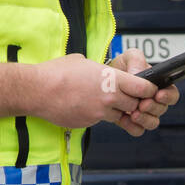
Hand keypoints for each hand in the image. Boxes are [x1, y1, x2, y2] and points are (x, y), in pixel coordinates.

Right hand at [30, 53, 160, 135]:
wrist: (37, 90)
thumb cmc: (57, 72)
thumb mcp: (83, 62)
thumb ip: (101, 70)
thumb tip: (107, 73)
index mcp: (111, 78)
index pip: (144, 87)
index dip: (148, 89)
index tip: (147, 88)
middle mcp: (109, 97)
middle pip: (136, 104)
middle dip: (134, 102)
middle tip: (127, 96)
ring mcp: (100, 112)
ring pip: (121, 115)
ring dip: (117, 109)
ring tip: (104, 99)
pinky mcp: (90, 122)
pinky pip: (103, 120)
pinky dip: (101, 114)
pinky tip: (88, 105)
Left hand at [107, 48, 180, 133]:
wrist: (104, 82)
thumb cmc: (122, 68)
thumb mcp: (129, 57)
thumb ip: (136, 60)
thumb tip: (137, 74)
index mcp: (159, 86)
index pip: (172, 94)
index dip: (168, 96)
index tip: (158, 95)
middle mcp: (155, 102)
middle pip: (162, 109)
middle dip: (153, 107)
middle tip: (142, 104)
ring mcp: (144, 114)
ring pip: (152, 122)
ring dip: (144, 119)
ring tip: (133, 113)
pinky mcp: (132, 123)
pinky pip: (137, 130)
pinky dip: (132, 126)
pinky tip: (124, 119)